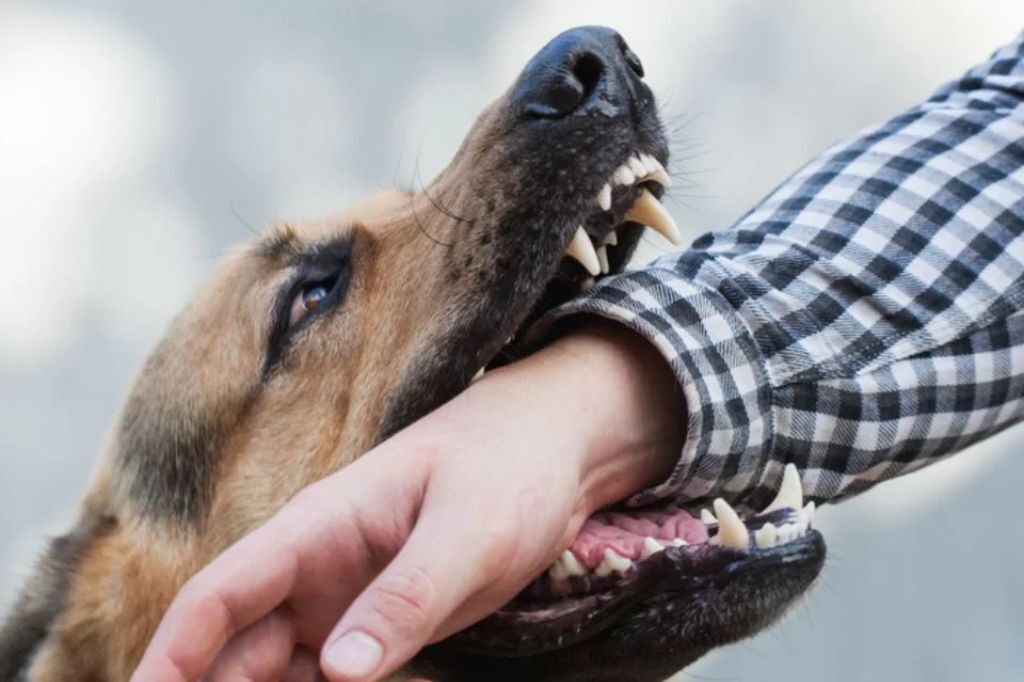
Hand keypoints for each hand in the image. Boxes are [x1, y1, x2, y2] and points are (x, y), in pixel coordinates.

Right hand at [131, 322, 683, 681]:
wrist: (555, 449)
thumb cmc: (508, 468)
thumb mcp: (466, 532)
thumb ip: (406, 597)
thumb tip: (338, 672)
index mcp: (316, 528)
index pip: (216, 595)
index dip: (171, 656)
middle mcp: (315, 567)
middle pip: (234, 645)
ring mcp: (344, 596)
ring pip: (274, 667)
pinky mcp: (380, 620)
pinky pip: (327, 675)